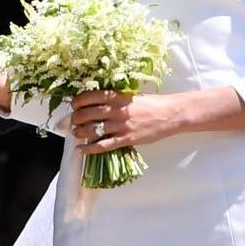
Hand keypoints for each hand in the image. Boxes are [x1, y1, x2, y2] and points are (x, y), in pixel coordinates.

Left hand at [70, 90, 185, 152]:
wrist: (170, 114)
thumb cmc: (152, 103)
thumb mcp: (131, 95)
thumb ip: (114, 99)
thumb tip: (97, 104)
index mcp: (117, 96)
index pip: (89, 97)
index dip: (78, 102)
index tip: (74, 105)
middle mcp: (116, 110)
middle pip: (87, 114)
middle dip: (76, 118)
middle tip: (74, 121)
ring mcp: (120, 126)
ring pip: (92, 130)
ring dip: (79, 133)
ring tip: (76, 133)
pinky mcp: (126, 139)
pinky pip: (103, 145)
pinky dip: (89, 148)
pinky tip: (81, 150)